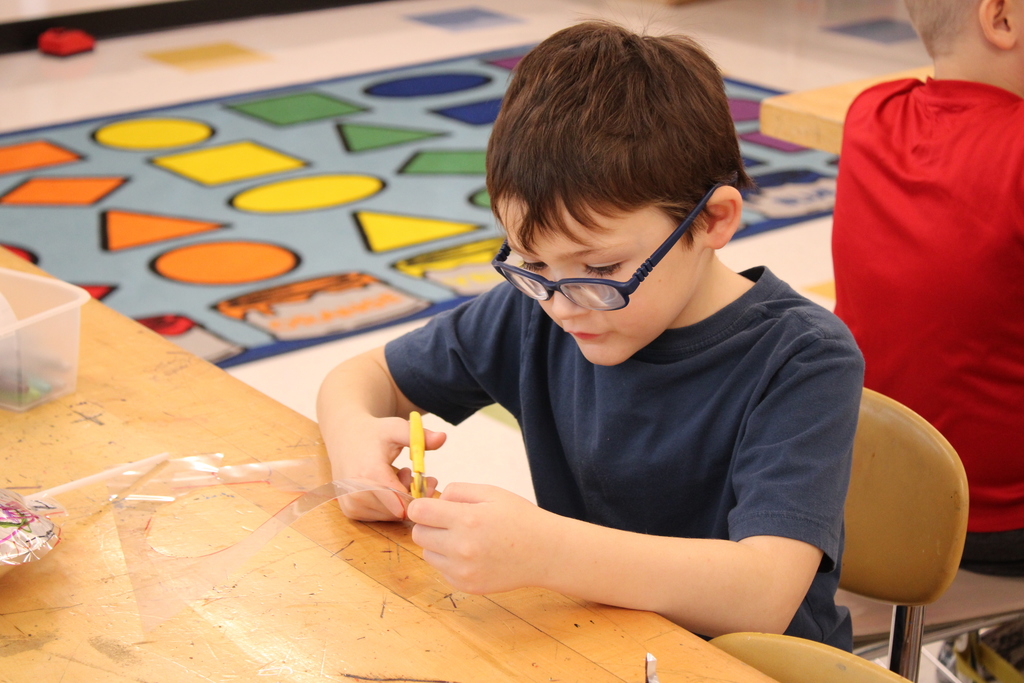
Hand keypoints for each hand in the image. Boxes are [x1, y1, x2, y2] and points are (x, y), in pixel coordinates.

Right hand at [332, 415, 444, 520]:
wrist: (344, 436)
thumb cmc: (374, 433)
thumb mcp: (396, 428)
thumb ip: (419, 436)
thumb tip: (442, 437)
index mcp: (369, 473)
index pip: (403, 500)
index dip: (420, 494)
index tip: (428, 479)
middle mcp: (356, 493)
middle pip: (399, 510)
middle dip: (413, 496)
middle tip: (414, 475)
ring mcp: (352, 504)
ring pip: (391, 516)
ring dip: (401, 501)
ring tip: (400, 477)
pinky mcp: (350, 511)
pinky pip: (380, 517)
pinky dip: (389, 505)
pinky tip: (388, 486)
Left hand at [407, 483, 558, 593]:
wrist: (545, 553)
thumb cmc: (520, 518)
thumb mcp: (491, 492)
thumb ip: (457, 491)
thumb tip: (432, 500)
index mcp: (467, 519)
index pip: (418, 512)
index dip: (421, 506)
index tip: (430, 506)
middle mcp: (461, 547)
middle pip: (418, 534)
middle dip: (429, 524)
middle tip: (450, 521)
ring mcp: (463, 571)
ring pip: (427, 554)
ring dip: (438, 544)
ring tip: (464, 538)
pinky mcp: (467, 586)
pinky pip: (442, 570)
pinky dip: (450, 561)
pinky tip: (473, 554)